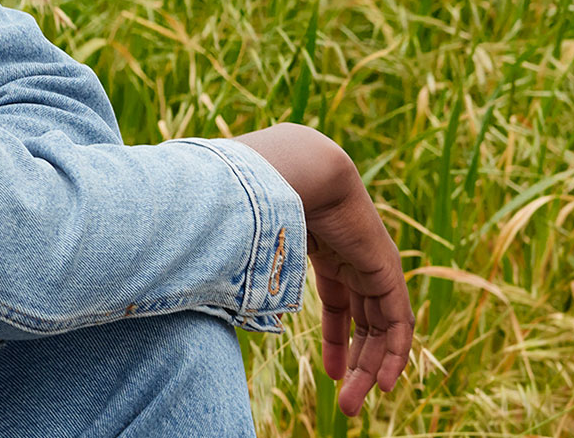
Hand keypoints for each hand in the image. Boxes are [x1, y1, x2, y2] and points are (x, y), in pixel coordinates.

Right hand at [235, 123, 413, 415]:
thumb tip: (177, 266)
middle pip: (362, 320)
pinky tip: (382, 382)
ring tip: (355, 403)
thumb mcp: (241, 242)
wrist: (292, 169)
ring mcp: (372, 263)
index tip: (329, 374)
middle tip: (345, 404)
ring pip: (380, 327)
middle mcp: (353, 259)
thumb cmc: (254, 197)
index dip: (336, 339)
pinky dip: (392, 353)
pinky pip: (397, 321)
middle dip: (354, 362)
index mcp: (323, 249)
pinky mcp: (386, 269)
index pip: (340, 302)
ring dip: (370, 368)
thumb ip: (224, 259)